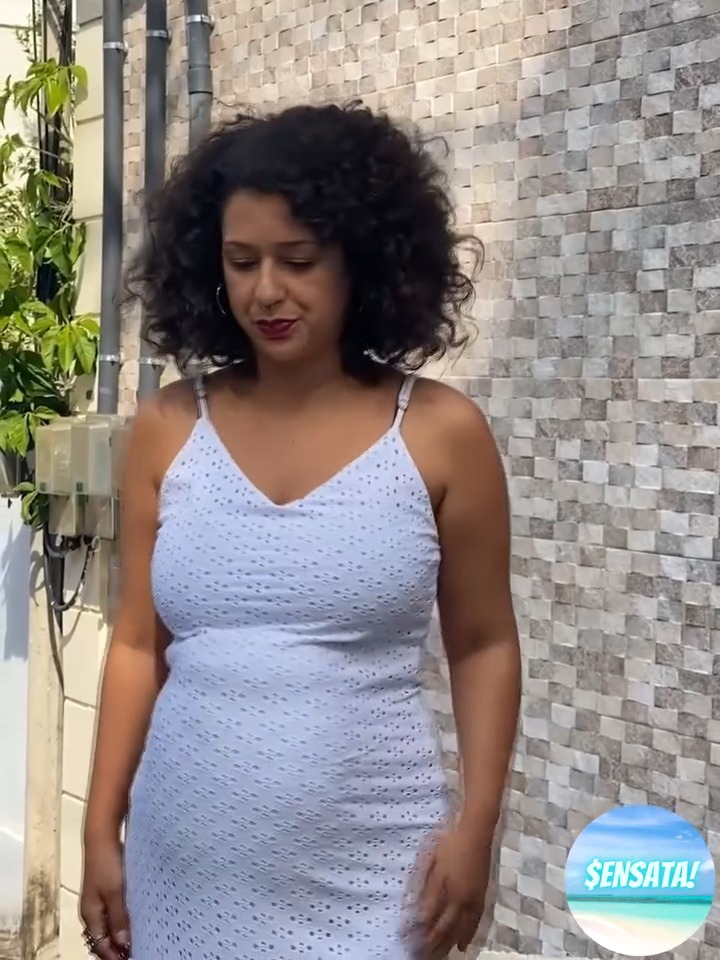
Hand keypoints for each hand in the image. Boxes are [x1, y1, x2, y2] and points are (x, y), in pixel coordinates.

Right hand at [79, 837, 129, 958]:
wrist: (102, 837)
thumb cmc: (107, 864)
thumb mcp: (115, 892)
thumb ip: (118, 918)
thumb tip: (122, 945)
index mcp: (90, 915)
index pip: (100, 946)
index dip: (115, 956)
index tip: (133, 957)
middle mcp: (92, 912)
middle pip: (103, 939)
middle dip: (117, 948)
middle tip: (140, 949)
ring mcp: (99, 901)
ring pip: (109, 927)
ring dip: (121, 935)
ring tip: (140, 938)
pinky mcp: (107, 891)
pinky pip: (113, 914)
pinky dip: (122, 921)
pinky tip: (136, 919)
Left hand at [406, 824, 491, 957]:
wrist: (475, 833)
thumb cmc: (450, 845)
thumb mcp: (434, 866)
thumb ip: (428, 893)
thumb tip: (421, 916)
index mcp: (448, 893)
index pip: (431, 921)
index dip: (421, 935)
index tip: (409, 944)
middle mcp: (461, 902)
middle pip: (446, 930)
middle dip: (433, 946)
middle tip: (421, 957)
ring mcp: (473, 900)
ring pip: (460, 930)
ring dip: (448, 945)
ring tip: (440, 957)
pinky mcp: (481, 897)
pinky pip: (475, 923)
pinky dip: (468, 936)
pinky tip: (462, 945)